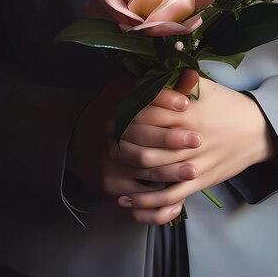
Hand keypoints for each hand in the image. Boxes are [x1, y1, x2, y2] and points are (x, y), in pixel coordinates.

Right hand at [66, 73, 202, 219]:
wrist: (81, 143)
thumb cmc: (116, 114)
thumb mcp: (130, 92)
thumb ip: (163, 86)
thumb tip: (192, 76)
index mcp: (115, 103)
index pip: (138, 96)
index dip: (163, 99)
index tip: (186, 104)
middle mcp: (108, 131)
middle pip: (141, 135)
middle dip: (170, 138)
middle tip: (196, 140)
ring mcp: (108, 160)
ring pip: (142, 165)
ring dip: (170, 170)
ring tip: (193, 170)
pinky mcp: (110, 185)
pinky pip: (136, 197)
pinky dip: (158, 201)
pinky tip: (179, 199)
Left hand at [112, 69, 276, 223]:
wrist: (259, 130)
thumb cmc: (228, 105)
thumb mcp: (205, 87)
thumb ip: (177, 82)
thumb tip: (149, 74)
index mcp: (187, 111)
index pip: (146, 114)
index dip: (124, 117)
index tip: (109, 117)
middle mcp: (188, 137)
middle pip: (144, 144)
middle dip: (120, 145)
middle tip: (103, 145)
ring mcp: (194, 161)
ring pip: (153, 170)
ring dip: (127, 173)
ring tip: (108, 174)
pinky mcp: (200, 180)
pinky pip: (169, 195)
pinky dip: (147, 201)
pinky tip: (127, 201)